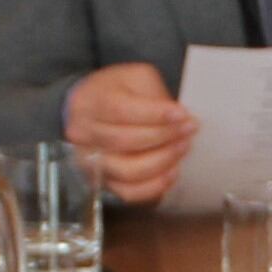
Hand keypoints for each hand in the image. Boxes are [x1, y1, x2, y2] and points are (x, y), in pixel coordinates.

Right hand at [63, 63, 202, 204]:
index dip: (155, 115)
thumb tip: (181, 120)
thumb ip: (155, 97)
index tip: (182, 115)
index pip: (121, 110)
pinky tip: (171, 172)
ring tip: (181, 148)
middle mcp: (82, 133)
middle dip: (164, 137)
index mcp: (89, 101)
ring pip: (127, 170)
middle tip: (188, 130)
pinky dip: (154, 186)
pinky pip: (128, 192)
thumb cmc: (118, 92)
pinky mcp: (100, 181)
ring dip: (162, 161)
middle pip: (124, 141)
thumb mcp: (135, 79)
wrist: (92, 110)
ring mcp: (87, 160)